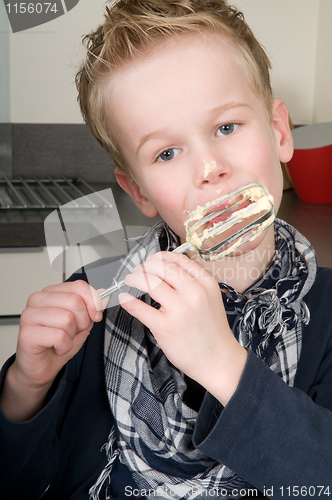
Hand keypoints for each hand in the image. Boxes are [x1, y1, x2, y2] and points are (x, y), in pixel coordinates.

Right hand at [0, 280, 106, 420]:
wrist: (41, 367)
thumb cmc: (58, 343)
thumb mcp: (82, 323)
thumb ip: (91, 307)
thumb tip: (102, 294)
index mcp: (51, 292)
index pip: (78, 286)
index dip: (93, 302)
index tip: (96, 315)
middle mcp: (38, 299)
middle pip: (75, 301)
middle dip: (82, 321)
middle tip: (73, 332)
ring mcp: (29, 315)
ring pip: (67, 319)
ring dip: (71, 335)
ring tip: (62, 340)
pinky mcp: (27, 334)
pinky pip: (59, 336)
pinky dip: (64, 346)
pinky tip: (56, 348)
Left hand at [119, 252, 246, 404]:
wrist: (218, 360)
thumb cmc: (212, 331)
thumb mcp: (210, 298)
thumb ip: (192, 283)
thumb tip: (164, 269)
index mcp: (206, 283)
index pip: (178, 260)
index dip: (159, 257)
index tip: (151, 260)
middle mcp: (194, 293)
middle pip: (162, 267)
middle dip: (145, 266)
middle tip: (137, 270)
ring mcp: (179, 310)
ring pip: (150, 282)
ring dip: (135, 278)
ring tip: (130, 280)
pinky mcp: (165, 327)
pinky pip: (140, 308)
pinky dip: (128, 300)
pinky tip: (125, 298)